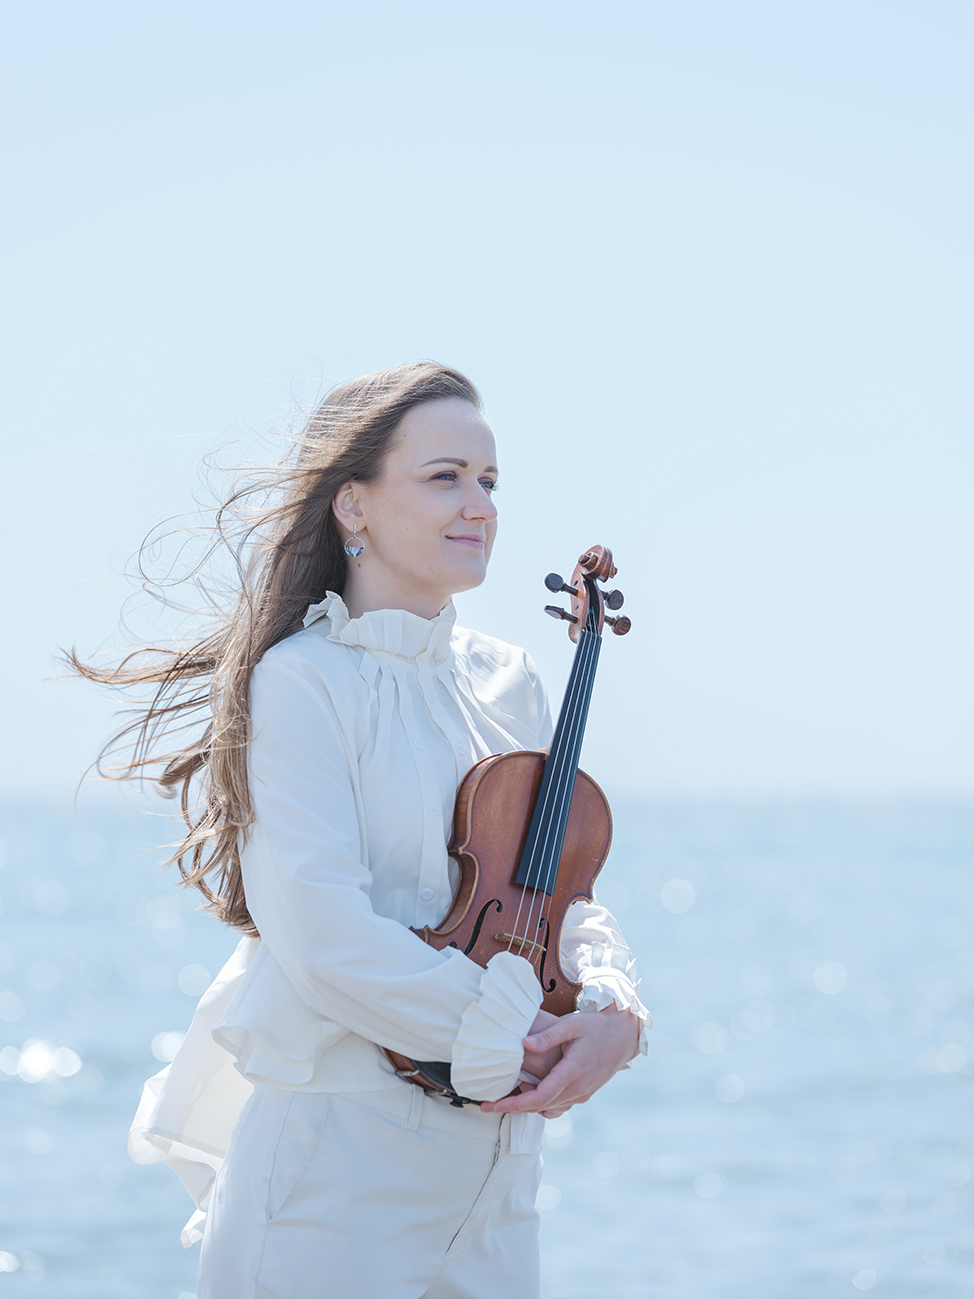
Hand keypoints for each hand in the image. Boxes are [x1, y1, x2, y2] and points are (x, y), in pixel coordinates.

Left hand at [482, 1006, 638, 1117]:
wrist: (625, 1034)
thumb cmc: (597, 1026)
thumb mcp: (572, 1024)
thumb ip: (547, 1036)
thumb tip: (524, 1045)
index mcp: (572, 1072)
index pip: (537, 1098)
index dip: (512, 1104)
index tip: (492, 1105)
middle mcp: (578, 1089)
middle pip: (540, 1107)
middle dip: (513, 1108)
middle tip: (489, 1105)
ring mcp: (582, 1094)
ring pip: (549, 1109)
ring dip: (528, 1106)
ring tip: (508, 1095)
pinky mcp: (585, 1093)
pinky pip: (559, 1106)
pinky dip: (543, 1104)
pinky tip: (532, 1092)